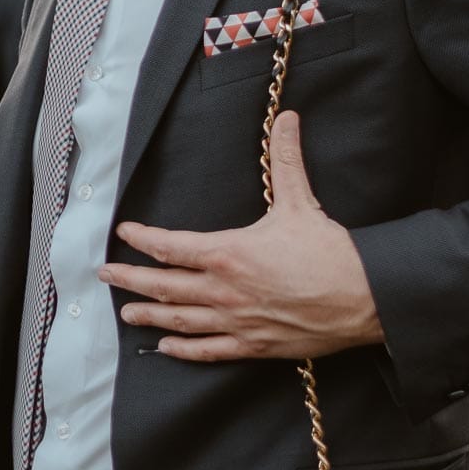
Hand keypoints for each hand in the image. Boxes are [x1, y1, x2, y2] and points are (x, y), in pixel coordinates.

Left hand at [100, 111, 384, 361]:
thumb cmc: (329, 252)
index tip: (125, 232)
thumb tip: (286, 119)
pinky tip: (168, 346)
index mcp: (228, 253)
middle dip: (131, 279)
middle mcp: (224, 290)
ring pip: (180, 320)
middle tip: (106, 275)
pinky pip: (210, 350)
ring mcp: (237, 321)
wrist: (362, 297)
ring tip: (127, 312)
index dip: (144, 239)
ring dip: (150, 315)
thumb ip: (286, 160)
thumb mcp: (301, 201)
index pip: (172, 246)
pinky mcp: (254, 345)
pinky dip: (185, 349)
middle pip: (165, 285)